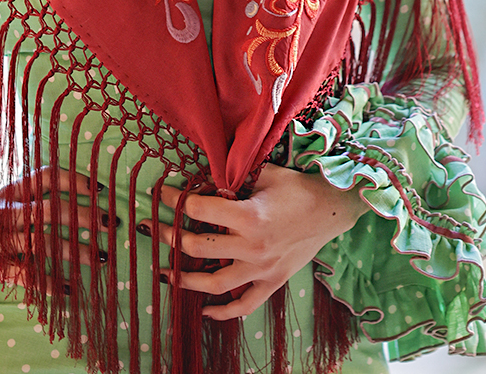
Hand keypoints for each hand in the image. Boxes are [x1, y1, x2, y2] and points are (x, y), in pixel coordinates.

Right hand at [0, 168, 99, 294]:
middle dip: (83, 215)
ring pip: (42, 242)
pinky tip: (71, 290)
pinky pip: (28, 275)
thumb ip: (31, 202)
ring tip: (100, 258)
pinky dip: (51, 283)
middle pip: (49, 208)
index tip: (99, 190)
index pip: (45, 176)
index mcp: (9, 192)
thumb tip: (77, 201)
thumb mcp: (4, 208)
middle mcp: (3, 211)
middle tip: (109, 223)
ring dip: (75, 251)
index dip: (73, 180)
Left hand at [148, 163, 367, 319]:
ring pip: (215, 283)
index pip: (198, 210)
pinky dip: (224, 312)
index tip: (163, 194)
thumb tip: (202, 181)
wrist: (331, 209)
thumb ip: (232, 179)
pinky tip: (206, 311)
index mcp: (248, 216)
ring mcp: (262, 269)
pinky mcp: (273, 282)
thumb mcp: (263, 173)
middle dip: (170, 237)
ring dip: (186, 280)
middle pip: (197, 247)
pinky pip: (245, 304)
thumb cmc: (295, 187)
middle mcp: (252, 247)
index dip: (176, 200)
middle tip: (154, 229)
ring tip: (164, 272)